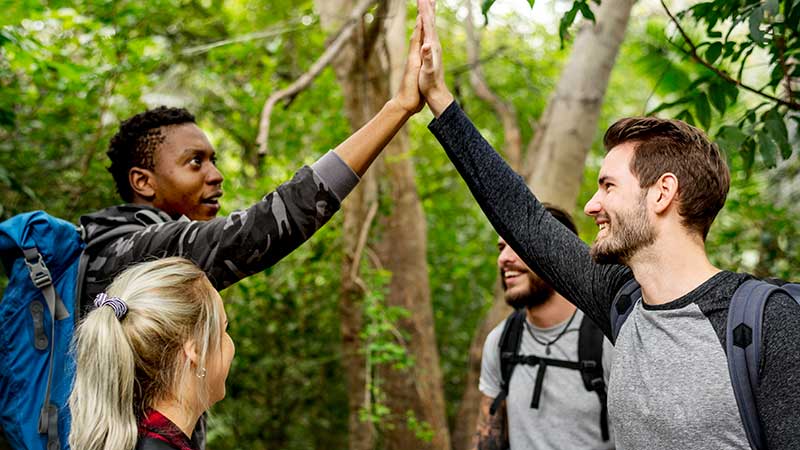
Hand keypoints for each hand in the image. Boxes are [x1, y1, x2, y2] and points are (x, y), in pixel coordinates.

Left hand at [392, 16, 424, 114]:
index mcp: (414, 58)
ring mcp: (415, 62)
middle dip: (421, 21)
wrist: (405, 105)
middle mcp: (413, 57)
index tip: (423, 9)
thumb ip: (420, 61)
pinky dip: (423, 42)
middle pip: (417, 35)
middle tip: (422, 6)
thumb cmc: (410, 92)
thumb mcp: (415, 75)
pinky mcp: (418, 68)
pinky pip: (421, 50)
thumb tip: (423, 48)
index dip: (420, 24)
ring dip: (422, 29)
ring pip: (419, 41)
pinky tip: (424, 41)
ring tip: (423, 18)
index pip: (417, 37)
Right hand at [418, 0, 452, 116]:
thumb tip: (426, 45)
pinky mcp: (432, 51)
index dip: (424, 10)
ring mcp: (434, 47)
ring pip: (431, 25)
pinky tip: (426, 23)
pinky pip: (430, 33)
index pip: (427, 24)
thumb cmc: (430, 84)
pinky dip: (427, 24)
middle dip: (427, 7)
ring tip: (427, 3)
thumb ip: (427, 58)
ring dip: (428, 13)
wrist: (437, 93)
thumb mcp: (428, 71)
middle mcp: (434, 44)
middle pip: (431, 21)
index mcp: (432, 46)